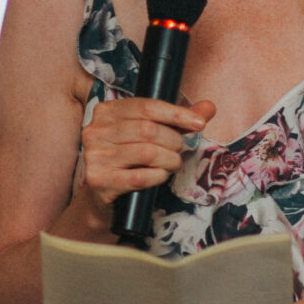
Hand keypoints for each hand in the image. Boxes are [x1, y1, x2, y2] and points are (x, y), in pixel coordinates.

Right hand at [73, 96, 216, 225]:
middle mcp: (95, 131)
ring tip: (171, 164)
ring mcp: (95, 156)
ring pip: (147, 153)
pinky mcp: (99, 180)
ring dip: (169, 160)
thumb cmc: (129, 159)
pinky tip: (159, 175)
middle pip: (148, 129)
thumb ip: (178, 120)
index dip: (177, 114)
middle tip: (178, 150)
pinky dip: (158, 176)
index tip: (199, 123)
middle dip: (173, 141)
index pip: (146, 106)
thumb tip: (208, 107)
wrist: (102, 196)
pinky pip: (140, 177)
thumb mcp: (150, 133)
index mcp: (106, 111)